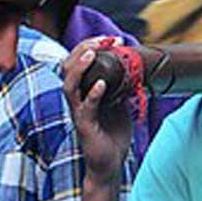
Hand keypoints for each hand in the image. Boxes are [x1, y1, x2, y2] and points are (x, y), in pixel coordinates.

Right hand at [63, 37, 132, 184]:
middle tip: (103, 40)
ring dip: (81, 68)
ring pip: (69, 86)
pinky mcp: (85, 127)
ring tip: (93, 54)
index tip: (112, 38)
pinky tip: (101, 84)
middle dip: (83, 49)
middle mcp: (77, 100)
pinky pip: (85, 109)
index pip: (77, 62)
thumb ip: (120, 84)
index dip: (90, 46)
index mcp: (84, 91)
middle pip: (67, 68)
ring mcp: (79, 113)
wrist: (109, 163)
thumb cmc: (112, 132)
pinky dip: (93, 95)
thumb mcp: (119, 101)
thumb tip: (133, 64)